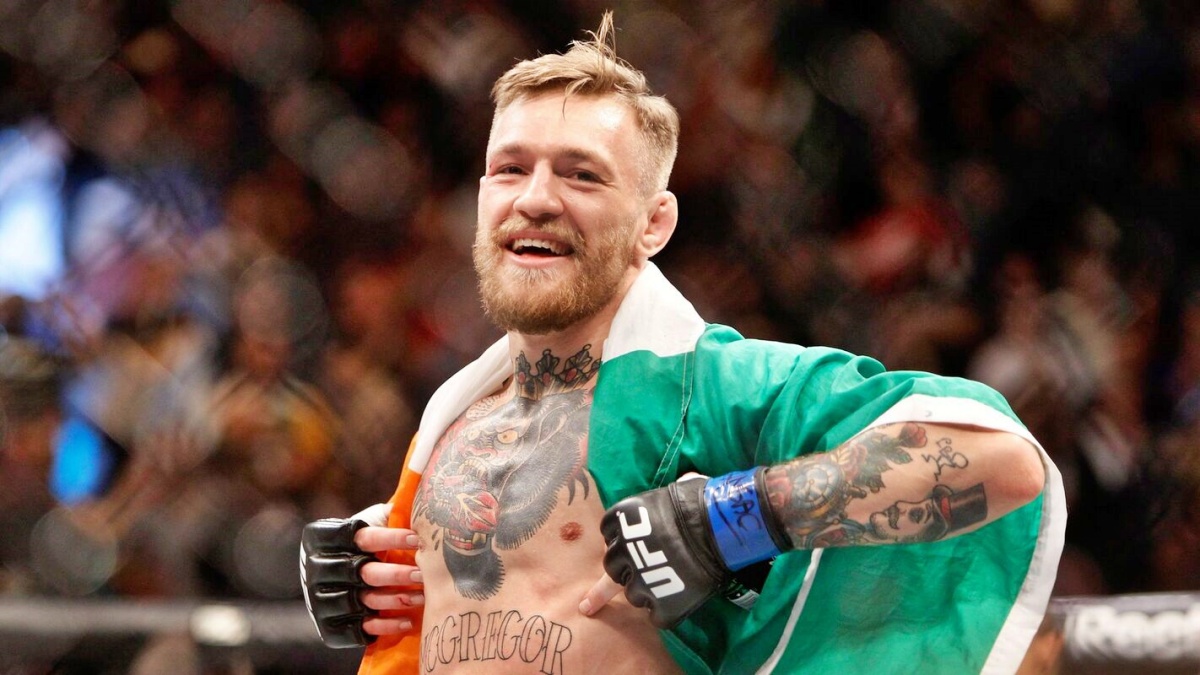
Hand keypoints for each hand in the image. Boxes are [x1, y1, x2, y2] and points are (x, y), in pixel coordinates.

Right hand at [300, 504, 422, 646]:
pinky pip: (360, 627)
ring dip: (396, 599)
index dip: (391, 538)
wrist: (330, 569)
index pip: (364, 538)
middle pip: (364, 573)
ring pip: (365, 600)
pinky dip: (386, 625)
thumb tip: (423, 500)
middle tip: (423, 573)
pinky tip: (408, 619)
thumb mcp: (369, 520)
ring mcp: (325, 598)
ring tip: (422, 595)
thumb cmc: (362, 539)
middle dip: (397, 574)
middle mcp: (321, 569)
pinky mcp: (333, 623)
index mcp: (328, 538)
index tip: (418, 538)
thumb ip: (388, 512)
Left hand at [580, 470, 787, 628]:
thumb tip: (672, 497)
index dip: (624, 541)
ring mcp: (639, 582)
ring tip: (670, 582)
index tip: (636, 542)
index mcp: (620, 521)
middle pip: (612, 567)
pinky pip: (655, 615)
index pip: (609, 536)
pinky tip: (678, 600)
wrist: (718, 527)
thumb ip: (660, 504)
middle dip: (627, 568)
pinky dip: (665, 610)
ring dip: (646, 590)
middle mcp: (622, 552)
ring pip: (632, 594)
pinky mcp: (660, 605)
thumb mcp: (669, 490)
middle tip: (648, 567)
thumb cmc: (699, 499)